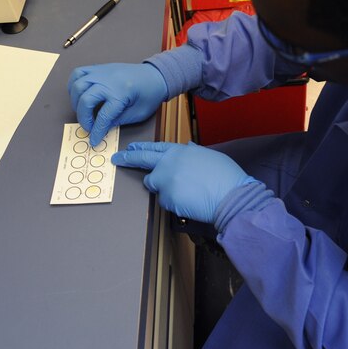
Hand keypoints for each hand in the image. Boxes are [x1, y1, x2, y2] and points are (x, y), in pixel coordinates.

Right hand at [68, 63, 167, 145]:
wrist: (156, 75)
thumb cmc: (150, 94)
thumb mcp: (138, 114)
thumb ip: (118, 121)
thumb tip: (100, 128)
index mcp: (121, 93)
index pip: (103, 116)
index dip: (96, 131)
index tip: (94, 140)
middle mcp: (108, 81)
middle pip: (85, 100)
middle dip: (84, 118)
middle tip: (89, 127)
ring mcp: (101, 72)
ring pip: (77, 85)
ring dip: (76, 102)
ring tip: (83, 111)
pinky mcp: (99, 68)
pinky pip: (78, 73)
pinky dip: (74, 85)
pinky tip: (79, 95)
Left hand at [112, 141, 255, 222]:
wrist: (230, 194)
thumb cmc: (225, 176)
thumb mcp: (210, 156)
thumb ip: (195, 152)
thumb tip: (189, 148)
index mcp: (180, 150)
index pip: (156, 146)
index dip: (142, 147)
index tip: (131, 147)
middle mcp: (169, 162)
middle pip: (142, 159)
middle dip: (128, 158)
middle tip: (117, 159)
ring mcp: (166, 179)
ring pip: (154, 184)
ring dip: (163, 188)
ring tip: (185, 191)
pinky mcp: (166, 197)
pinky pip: (165, 201)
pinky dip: (174, 202)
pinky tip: (190, 201)